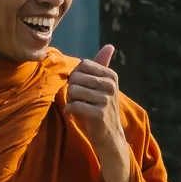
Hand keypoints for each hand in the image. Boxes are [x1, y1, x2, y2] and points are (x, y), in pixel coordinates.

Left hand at [65, 45, 132, 181]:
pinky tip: (74, 114)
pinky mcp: (99, 113)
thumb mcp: (104, 85)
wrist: (109, 136)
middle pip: (76, 77)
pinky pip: (74, 105)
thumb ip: (103, 64)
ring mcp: (105, 99)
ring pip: (73, 91)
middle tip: (77, 100)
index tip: (80, 88)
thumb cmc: (102, 108)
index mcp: (111, 75)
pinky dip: (70, 110)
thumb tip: (110, 46)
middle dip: (71, 89)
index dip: (76, 76)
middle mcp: (110, 85)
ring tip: (77, 107)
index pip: (83, 65)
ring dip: (70, 100)